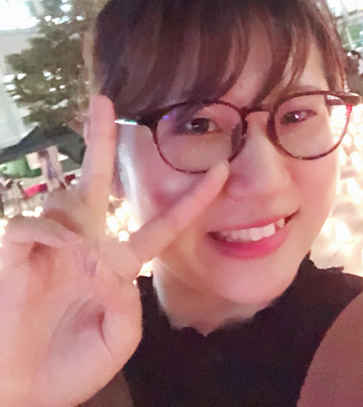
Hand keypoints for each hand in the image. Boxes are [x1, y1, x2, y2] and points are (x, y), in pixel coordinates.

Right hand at [0, 96, 227, 406]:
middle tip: (105, 102)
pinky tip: (59, 249)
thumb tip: (108, 262)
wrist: (20, 394)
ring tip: (77, 257)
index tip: (223, 170)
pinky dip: (46, 231)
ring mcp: (49, 247)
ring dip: (77, 216)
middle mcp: (85, 245)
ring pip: (66, 200)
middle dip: (102, 141)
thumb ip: (125, 306)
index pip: (161, 226)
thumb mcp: (116, 342)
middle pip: (98, 182)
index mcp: (118, 264)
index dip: (192, 201)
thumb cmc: (69, 368)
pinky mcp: (15, 254)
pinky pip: (30, 224)